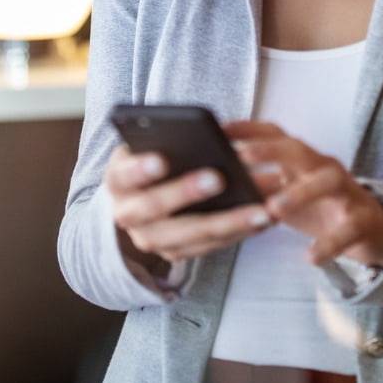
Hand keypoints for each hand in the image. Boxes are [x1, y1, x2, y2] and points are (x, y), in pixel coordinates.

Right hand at [104, 144, 271, 268]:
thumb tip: (207, 130)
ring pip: (189, 235)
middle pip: (154, 209)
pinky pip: (209, 246)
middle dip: (186, 193)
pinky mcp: (176, 253)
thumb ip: (166, 137)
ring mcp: (151, 239)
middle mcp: (127, 215)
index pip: (123, 175)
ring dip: (228, 223)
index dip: (140, 170)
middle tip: (219, 178)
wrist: (138, 196)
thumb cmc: (151, 155)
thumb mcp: (147, 142)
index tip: (162, 160)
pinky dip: (238, 233)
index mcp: (117, 180)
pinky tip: (264, 217)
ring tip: (261, 208)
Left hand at [225, 121, 382, 268]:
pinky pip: (346, 229)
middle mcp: (323, 167)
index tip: (220, 129)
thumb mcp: (288, 190)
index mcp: (302, 159)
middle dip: (270, 151)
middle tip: (242, 157)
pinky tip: (311, 257)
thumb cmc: (318, 205)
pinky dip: (329, 243)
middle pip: (298, 150)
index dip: (249, 129)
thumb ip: (260, 183)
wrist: (369, 227)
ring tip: (273, 208)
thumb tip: (215, 180)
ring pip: (327, 181)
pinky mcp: (360, 220)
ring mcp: (345, 191)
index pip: (275, 135)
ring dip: (300, 192)